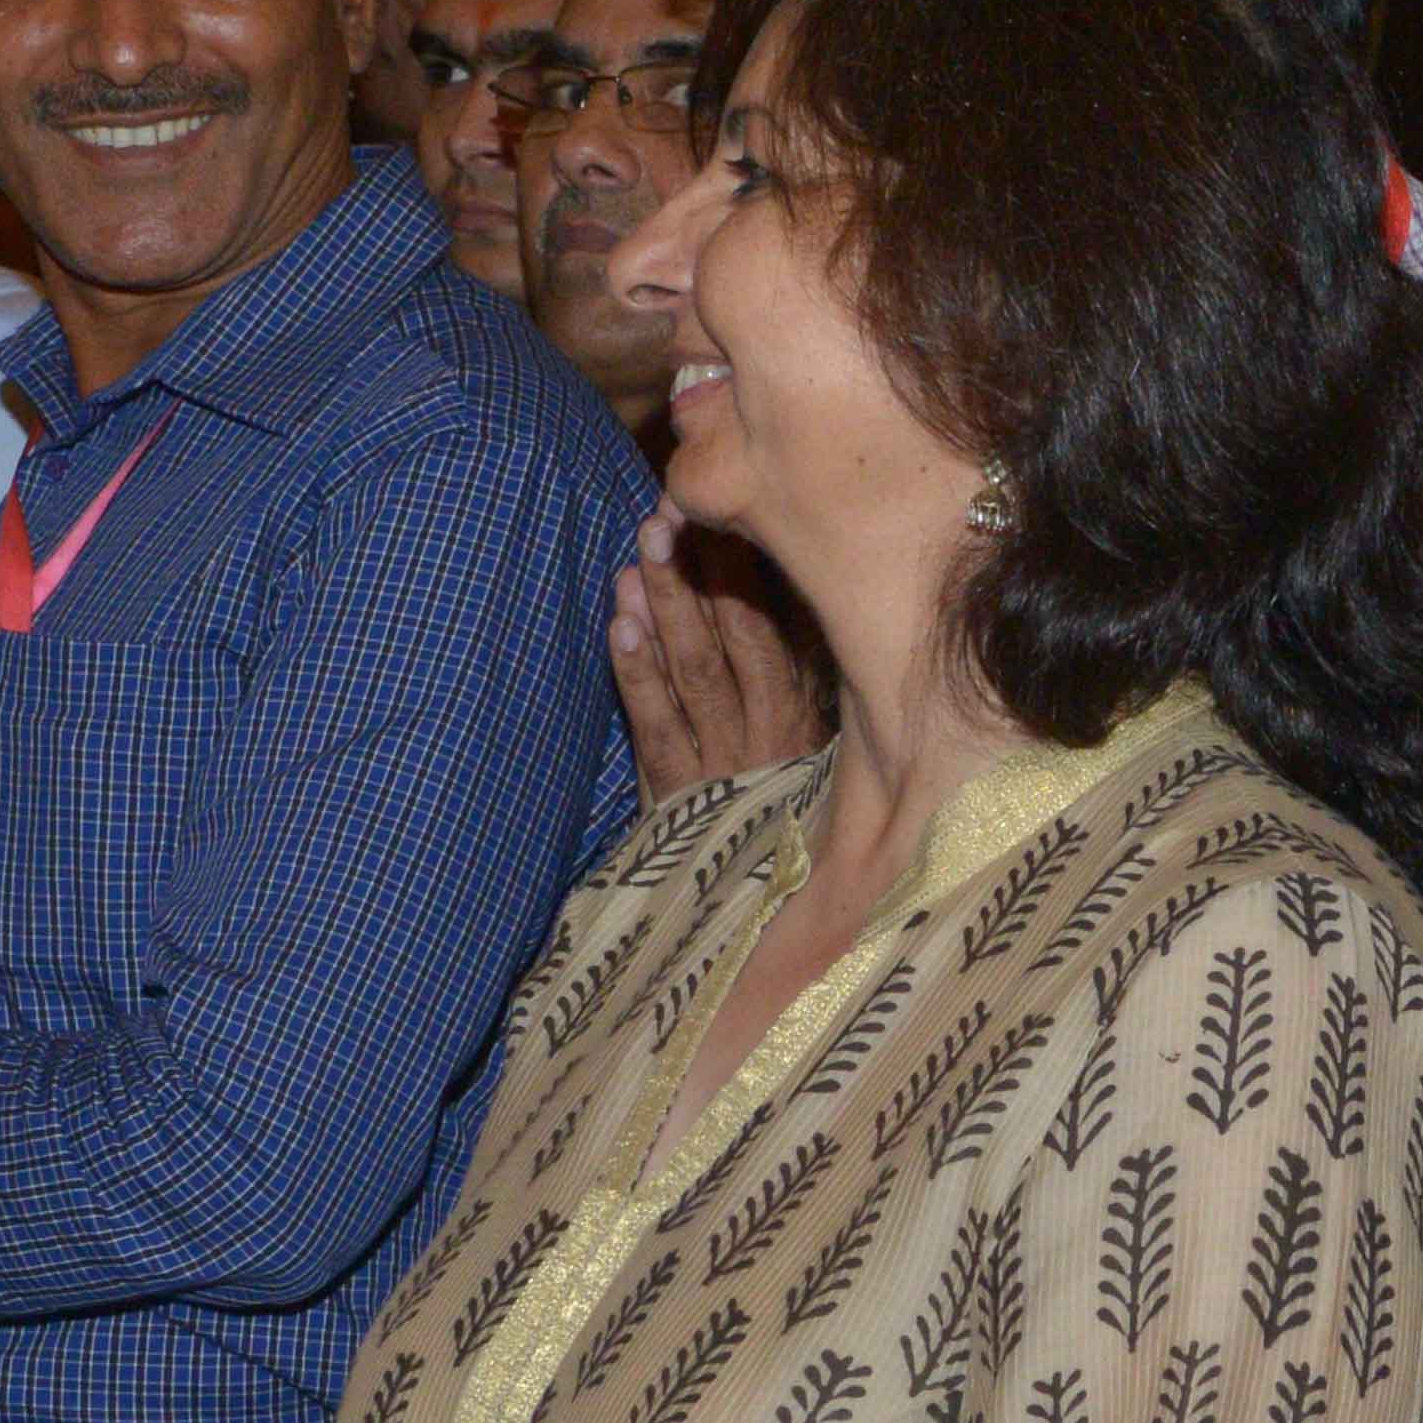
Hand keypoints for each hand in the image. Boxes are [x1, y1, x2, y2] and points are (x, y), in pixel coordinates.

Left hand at [611, 514, 829, 795]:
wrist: (748, 910)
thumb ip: (789, 676)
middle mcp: (769, 737)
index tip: (716, 513)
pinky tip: (621, 627)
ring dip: (666, 607)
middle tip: (667, 512)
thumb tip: (773, 589)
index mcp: (802, 717)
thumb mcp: (797, 744)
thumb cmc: (769, 812)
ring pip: (695, 675)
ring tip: (640, 550)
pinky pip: (657, 728)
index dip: (742, 572)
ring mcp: (725, 768)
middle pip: (734, 642)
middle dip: (697, 574)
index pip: (773, 630)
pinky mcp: (681, 800)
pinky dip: (637, 676)